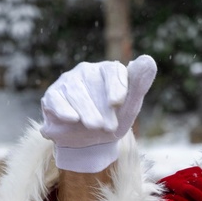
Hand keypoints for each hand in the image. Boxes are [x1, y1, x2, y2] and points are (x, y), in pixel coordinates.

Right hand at [40, 55, 156, 171]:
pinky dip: (63, 109)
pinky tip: (72, 119)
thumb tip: (149, 60)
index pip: (112, 70)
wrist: (91, 140)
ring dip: (86, 110)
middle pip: (92, 82)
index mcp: (108, 71)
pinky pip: (56, 98)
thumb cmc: (114, 118)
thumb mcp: (130, 105)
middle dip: (101, 106)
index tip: (118, 102)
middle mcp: (86, 72)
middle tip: (109, 126)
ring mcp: (68, 82)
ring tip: (95, 126)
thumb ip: (139, 84)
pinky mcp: (53, 96)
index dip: (116, 85)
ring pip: (74, 91)